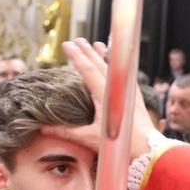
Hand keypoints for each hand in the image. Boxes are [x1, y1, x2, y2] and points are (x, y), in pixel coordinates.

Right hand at [42, 38, 156, 160]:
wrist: (146, 149)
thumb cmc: (117, 144)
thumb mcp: (89, 138)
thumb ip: (66, 132)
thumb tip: (43, 129)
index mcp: (104, 95)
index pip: (87, 70)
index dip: (76, 56)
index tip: (67, 45)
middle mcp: (117, 90)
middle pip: (100, 64)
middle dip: (88, 51)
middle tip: (77, 40)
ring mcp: (128, 93)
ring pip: (114, 69)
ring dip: (105, 56)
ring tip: (98, 44)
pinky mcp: (135, 99)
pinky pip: (126, 76)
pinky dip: (120, 68)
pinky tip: (119, 66)